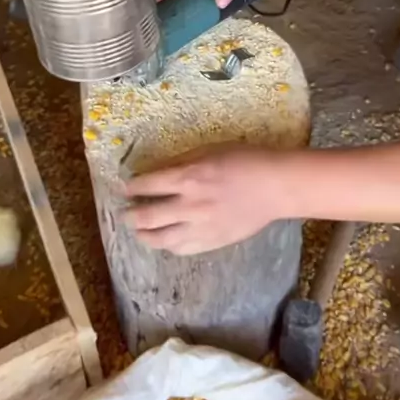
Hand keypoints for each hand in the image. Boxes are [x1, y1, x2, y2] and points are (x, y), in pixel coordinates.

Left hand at [123, 145, 286, 254]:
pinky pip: (182, 248)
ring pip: (161, 238)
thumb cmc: (244, 160)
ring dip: (144, 235)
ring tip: (139, 232)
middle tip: (125, 214)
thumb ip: (180, 162)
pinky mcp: (213, 242)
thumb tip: (156, 171)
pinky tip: (165, 241)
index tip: (124, 189)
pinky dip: (168, 245)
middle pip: (148, 216)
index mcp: (188, 177)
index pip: (147, 185)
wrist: (275, 186)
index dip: (132, 188)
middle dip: (131, 215)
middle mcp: (189, 205)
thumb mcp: (208, 151)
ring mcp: (201, 227)